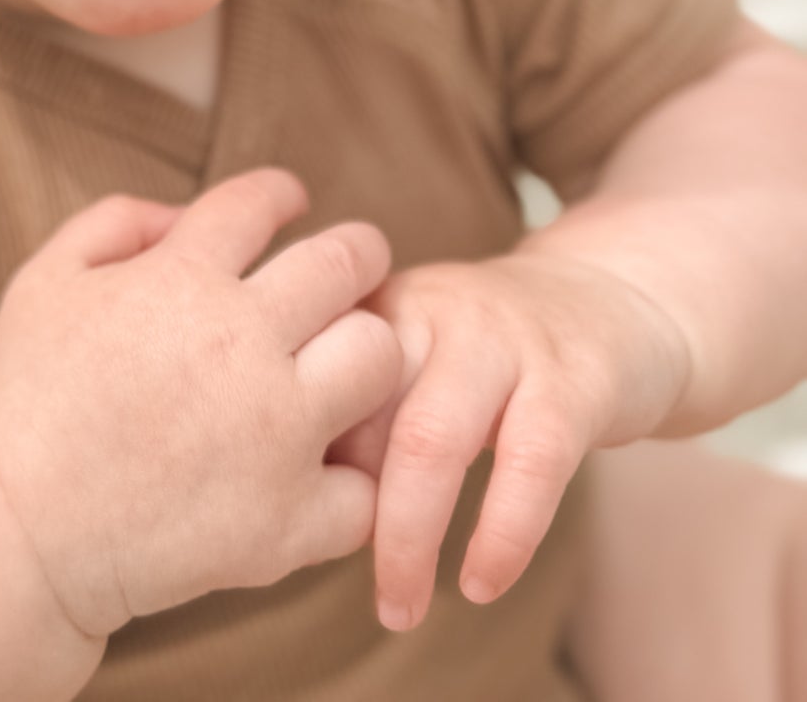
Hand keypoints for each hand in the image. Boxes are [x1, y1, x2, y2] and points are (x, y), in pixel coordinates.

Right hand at [0, 168, 402, 639]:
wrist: (16, 535)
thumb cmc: (26, 397)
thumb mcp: (45, 278)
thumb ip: (116, 221)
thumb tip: (187, 215)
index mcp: (179, 277)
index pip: (262, 200)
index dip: (282, 192)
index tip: (290, 201)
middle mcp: (239, 344)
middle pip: (349, 262)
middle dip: (358, 252)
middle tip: (353, 266)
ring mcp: (272, 434)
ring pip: (381, 357)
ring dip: (367, 351)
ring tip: (345, 362)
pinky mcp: (285, 521)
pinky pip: (366, 486)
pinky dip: (351, 478)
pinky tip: (325, 467)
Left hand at [325, 251, 693, 631]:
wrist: (613, 297)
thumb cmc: (494, 354)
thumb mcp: (419, 356)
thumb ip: (364, 408)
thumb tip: (300, 503)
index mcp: (381, 305)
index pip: (313, 383)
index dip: (298, 463)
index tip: (292, 527)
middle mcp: (431, 309)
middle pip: (359, 406)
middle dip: (340, 509)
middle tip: (336, 583)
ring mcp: (501, 338)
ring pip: (432, 437)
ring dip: (407, 536)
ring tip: (401, 607)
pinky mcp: (572, 377)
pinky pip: (532, 462)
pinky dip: (503, 533)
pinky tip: (483, 582)